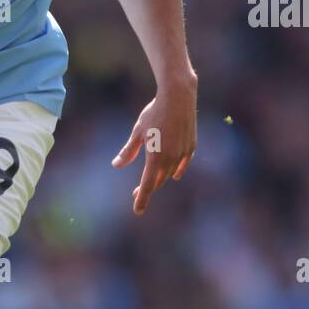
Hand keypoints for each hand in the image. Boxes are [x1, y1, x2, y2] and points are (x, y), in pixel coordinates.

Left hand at [111, 80, 196, 215]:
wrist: (179, 97)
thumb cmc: (154, 113)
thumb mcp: (137, 132)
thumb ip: (128, 151)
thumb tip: (117, 165)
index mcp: (155, 157)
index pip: (147, 185)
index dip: (142, 199)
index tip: (137, 211)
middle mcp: (171, 158)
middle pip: (158, 181)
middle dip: (147, 189)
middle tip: (136, 193)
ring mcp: (183, 153)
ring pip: (170, 173)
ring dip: (160, 179)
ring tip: (151, 181)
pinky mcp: (191, 147)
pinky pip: (182, 164)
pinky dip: (176, 171)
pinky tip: (173, 175)